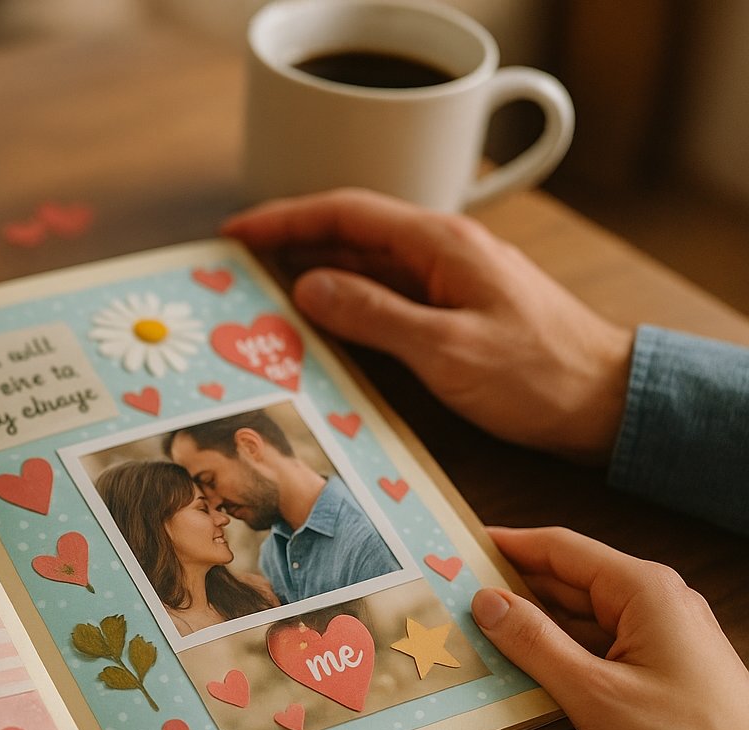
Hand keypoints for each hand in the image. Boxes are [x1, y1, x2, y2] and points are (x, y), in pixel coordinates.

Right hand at [221, 188, 634, 463]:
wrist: (608, 402)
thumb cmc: (539, 375)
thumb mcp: (445, 349)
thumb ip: (372, 314)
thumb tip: (308, 287)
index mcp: (439, 244)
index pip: (345, 214)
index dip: (284, 219)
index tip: (235, 234)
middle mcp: (441, 252)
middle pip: (349, 236)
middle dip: (289, 246)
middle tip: (234, 270)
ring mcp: (448, 281)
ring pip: (364, 268)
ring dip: (313, 277)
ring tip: (260, 297)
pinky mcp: (453, 311)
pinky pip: (385, 298)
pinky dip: (345, 306)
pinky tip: (318, 325)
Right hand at [472, 526, 748, 729]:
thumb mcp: (595, 694)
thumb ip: (535, 643)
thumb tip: (488, 602)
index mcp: (644, 592)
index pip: (560, 549)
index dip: (506, 545)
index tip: (459, 548)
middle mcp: (655, 607)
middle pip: (568, 582)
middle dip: (513, 589)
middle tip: (454, 597)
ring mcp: (659, 643)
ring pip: (579, 621)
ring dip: (532, 629)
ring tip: (476, 635)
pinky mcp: (658, 679)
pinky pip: (595, 653)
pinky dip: (557, 658)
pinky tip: (521, 673)